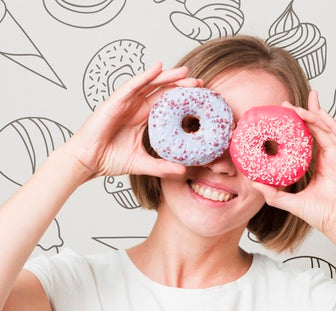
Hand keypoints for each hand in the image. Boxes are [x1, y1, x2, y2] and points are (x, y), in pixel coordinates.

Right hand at [63, 62, 201, 179]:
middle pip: (161, 90)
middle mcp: (135, 107)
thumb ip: (162, 166)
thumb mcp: (142, 163)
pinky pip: (131, 86)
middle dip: (180, 84)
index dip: (182, 98)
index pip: (166, 103)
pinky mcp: (113, 102)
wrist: (87, 162)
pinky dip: (144, 76)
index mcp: (143, 118)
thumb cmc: (109, 159)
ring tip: (184, 71)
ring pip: (149, 84)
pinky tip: (157, 68)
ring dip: (167, 76)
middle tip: (199, 82)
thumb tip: (183, 171)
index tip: (201, 96)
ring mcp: (124, 103)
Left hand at [252, 91, 335, 243]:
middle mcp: (333, 158)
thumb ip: (274, 194)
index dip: (298, 125)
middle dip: (305, 113)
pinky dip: (332, 124)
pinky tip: (321, 115)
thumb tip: (254, 183)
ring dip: (315, 115)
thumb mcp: (292, 203)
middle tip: (287, 103)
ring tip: (300, 105)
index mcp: (322, 165)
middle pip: (319, 128)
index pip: (309, 138)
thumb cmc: (325, 217)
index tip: (282, 115)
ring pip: (329, 129)